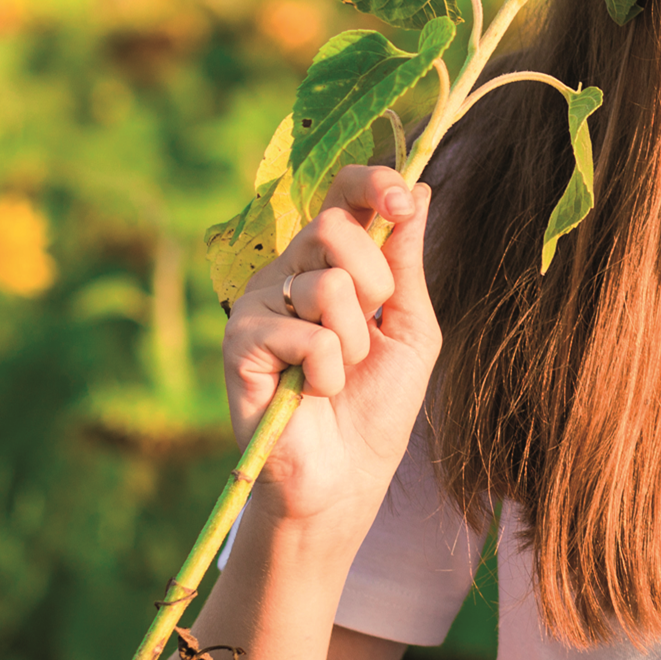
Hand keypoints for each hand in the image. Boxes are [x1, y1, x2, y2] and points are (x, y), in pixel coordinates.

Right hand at [221, 165, 441, 528]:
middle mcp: (289, 273)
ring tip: (339, 373)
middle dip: (375, 281)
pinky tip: (312, 393)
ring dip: (355, 339)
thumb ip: (406, 261)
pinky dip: (328, 371)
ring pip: (327, 282)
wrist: (346, 476)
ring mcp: (259, 304)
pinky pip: (306, 333)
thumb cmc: (377, 403)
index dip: (373, 183)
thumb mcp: (409, 325)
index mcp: (331, 262)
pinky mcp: (240, 341)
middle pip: (333, 225)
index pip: (342, 194)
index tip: (404, 201)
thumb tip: (420, 187)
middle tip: (372, 332)